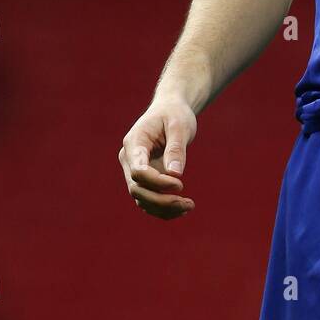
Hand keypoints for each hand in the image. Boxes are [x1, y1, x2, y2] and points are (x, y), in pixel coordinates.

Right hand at [119, 98, 197, 218]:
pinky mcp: (143, 178)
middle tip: (189, 203)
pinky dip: (163, 208)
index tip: (180, 184)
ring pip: (141, 198)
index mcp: (134, 142)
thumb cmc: (175, 114)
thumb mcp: (179, 126)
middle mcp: (129, 159)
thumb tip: (175, 175)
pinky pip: (148, 199)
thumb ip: (176, 149)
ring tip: (189, 206)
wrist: (170, 110)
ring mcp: (134, 170)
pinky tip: (182, 209)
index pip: (138, 171)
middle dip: (161, 201)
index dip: (157, 182)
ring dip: (163, 208)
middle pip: (137, 188)